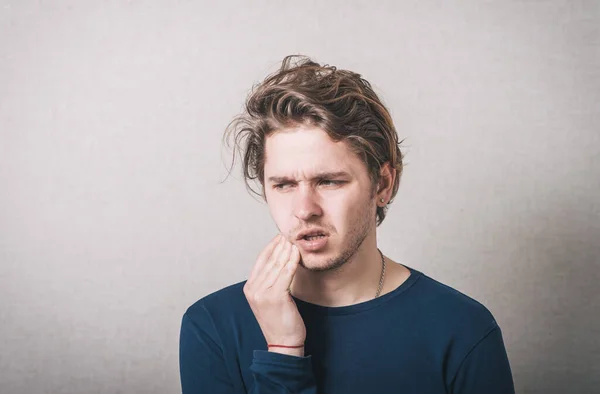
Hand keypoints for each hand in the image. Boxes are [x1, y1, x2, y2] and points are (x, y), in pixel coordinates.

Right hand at [243, 234, 304, 355]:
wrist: (282, 343)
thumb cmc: (279, 321)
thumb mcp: (269, 299)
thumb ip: (269, 281)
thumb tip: (278, 261)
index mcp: (250, 288)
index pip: (261, 260)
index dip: (271, 246)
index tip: (281, 236)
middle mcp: (253, 289)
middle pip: (269, 260)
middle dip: (280, 245)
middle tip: (290, 233)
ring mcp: (263, 293)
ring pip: (277, 265)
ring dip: (287, 250)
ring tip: (295, 239)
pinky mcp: (275, 297)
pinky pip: (285, 274)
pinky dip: (291, 262)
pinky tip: (297, 253)